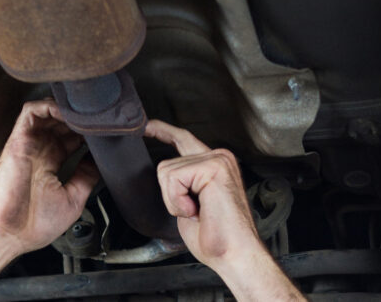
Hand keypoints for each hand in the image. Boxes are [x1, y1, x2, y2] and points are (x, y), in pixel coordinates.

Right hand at [0, 99, 99, 255]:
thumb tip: (101, 163)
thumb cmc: (32, 225)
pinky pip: (31, 112)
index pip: (72, 137)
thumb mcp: (72, 199)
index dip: (88, 132)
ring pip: (48, 112)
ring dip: (67, 109)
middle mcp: (41, 150)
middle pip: (62, 121)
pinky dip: (49, 106)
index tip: (106, 132)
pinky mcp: (19, 140)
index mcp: (52, 163)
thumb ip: (86, 177)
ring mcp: (31, 143)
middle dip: (81, 117)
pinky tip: (66, 114)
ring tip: (85, 115)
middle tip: (100, 120)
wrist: (8, 234)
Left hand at [145, 120, 263, 270]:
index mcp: (214, 165)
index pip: (183, 139)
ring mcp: (218, 159)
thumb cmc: (216, 239)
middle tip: (194, 213)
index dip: (162, 131)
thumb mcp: (190, 203)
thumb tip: (166, 174)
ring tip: (198, 212)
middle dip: (170, 195)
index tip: (147, 126)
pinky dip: (178, 200)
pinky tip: (197, 210)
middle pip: (166, 164)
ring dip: (175, 200)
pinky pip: (174, 178)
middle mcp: (218, 157)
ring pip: (167, 172)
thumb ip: (183, 182)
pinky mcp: (214, 166)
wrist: (233, 254)